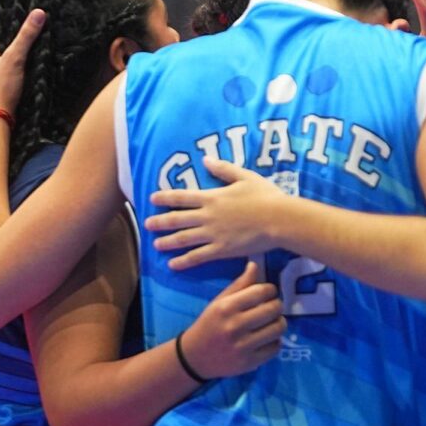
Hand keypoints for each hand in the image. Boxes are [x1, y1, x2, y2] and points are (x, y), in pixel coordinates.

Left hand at [0, 0, 44, 111]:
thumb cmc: (1, 88)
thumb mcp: (15, 59)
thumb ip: (26, 36)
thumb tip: (39, 12)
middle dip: (4, 21)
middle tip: (16, 7)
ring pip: (2, 48)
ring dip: (10, 37)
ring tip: (23, 27)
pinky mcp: (2, 81)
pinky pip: (9, 60)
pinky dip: (16, 52)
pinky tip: (27, 54)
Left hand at [147, 158, 289, 269]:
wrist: (278, 219)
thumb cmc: (265, 196)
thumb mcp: (245, 177)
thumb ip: (224, 169)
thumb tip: (206, 159)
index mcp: (212, 197)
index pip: (182, 197)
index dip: (165, 197)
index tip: (152, 198)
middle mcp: (207, 216)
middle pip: (177, 219)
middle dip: (160, 221)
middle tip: (147, 224)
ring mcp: (213, 234)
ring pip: (184, 239)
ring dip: (168, 242)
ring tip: (156, 245)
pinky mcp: (221, 250)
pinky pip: (198, 257)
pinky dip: (184, 261)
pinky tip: (173, 265)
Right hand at [178, 261, 285, 378]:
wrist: (194, 357)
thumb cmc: (209, 324)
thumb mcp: (220, 301)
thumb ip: (239, 284)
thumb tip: (255, 265)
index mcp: (227, 307)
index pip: (262, 291)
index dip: (270, 290)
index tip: (267, 293)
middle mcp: (235, 326)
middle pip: (274, 309)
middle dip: (276, 306)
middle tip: (271, 308)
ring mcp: (242, 346)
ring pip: (278, 328)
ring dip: (279, 323)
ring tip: (271, 322)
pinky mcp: (249, 363)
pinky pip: (275, 347)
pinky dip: (274, 342)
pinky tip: (265, 339)